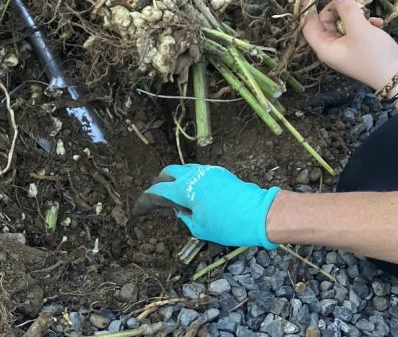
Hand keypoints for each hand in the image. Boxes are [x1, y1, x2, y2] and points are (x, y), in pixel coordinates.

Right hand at [144, 164, 279, 248]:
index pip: (156, 191)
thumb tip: (180, 209)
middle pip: (167, 173)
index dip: (145, 201)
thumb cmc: (228, 225)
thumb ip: (185, 216)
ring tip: (177, 194)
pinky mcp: (219, 172)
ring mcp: (206, 171)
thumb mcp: (200, 228)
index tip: (139, 209)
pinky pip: (197, 172)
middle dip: (159, 184)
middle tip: (158, 198)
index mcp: (183, 189)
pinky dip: (190, 179)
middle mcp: (192, 175)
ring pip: (183, 170)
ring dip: (175, 180)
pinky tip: (195, 192)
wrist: (259, 213)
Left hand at [302, 0, 397, 88]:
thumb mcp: (360, 30)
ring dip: (355, 14)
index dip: (308, 8)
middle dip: (338, 8)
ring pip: (344, 23)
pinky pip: (357, 28)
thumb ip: (347, 9)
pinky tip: (378, 22)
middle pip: (327, 21)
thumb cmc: (375, 56)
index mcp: (325, 48)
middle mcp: (333, 48)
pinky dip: (366, 22)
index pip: (308, 25)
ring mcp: (348, 47)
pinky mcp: (362, 46)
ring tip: (367, 9)